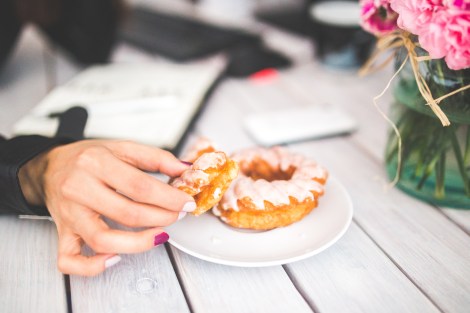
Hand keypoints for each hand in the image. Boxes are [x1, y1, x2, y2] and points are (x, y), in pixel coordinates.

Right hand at [19, 140, 194, 275]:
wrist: (50, 167)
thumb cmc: (89, 158)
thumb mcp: (122, 148)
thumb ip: (156, 158)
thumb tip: (185, 169)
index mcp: (95, 163)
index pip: (139, 186)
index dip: (169, 198)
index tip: (186, 203)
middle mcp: (79, 188)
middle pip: (127, 213)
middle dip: (161, 218)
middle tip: (177, 216)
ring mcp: (69, 214)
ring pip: (103, 240)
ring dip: (138, 243)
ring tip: (159, 234)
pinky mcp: (61, 233)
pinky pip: (70, 260)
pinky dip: (92, 267)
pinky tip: (116, 258)